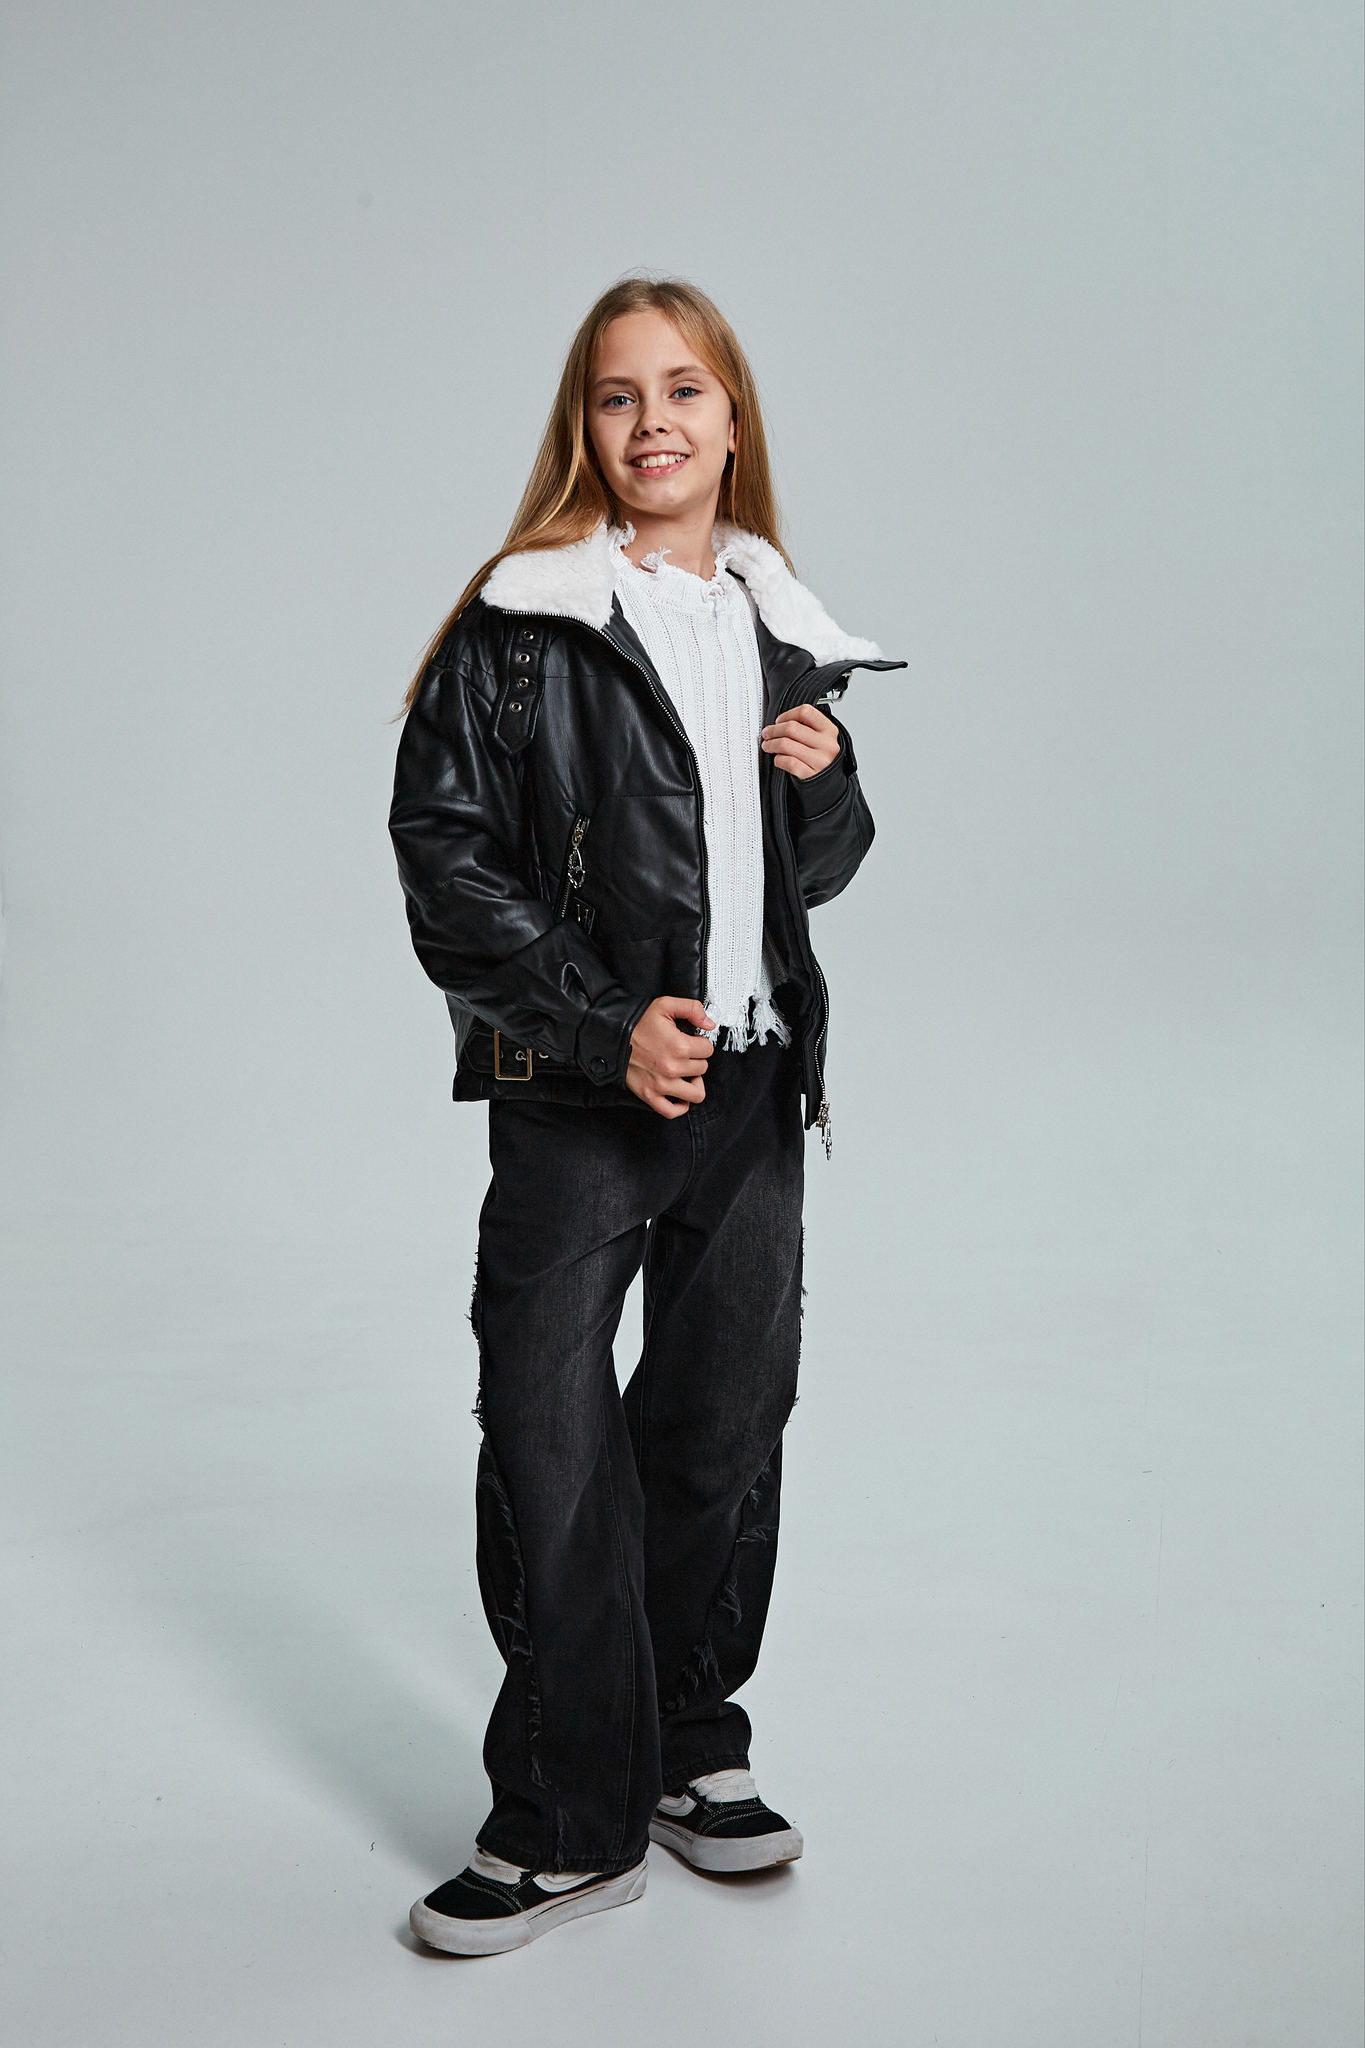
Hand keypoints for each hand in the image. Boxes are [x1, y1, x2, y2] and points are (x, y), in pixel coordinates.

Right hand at [626, 996, 714, 1118]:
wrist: (612, 1038)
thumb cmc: (637, 1023)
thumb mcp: (665, 1005)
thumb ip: (692, 1008)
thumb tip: (709, 1024)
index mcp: (679, 1046)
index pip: (708, 1050)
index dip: (700, 1043)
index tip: (690, 1041)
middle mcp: (672, 1068)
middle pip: (702, 1069)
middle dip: (696, 1060)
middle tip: (684, 1054)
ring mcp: (661, 1085)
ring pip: (696, 1093)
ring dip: (694, 1083)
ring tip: (685, 1074)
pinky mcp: (650, 1096)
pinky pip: (673, 1111)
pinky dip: (680, 1106)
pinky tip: (679, 1094)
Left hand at [761, 703, 840, 778]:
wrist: (832, 786)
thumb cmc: (825, 762)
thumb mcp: (823, 741)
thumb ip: (809, 729)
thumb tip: (783, 722)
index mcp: (830, 731)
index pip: (806, 712)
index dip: (787, 714)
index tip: (779, 720)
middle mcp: (826, 744)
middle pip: (792, 728)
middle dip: (774, 730)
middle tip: (767, 733)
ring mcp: (819, 760)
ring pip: (786, 744)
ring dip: (771, 744)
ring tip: (768, 746)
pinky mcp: (810, 775)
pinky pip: (787, 761)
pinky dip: (778, 759)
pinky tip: (778, 759)